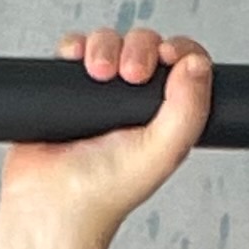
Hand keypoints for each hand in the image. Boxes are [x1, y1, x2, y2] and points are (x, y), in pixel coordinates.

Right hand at [0, 22, 214, 245]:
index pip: (181, 64)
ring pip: (108, 42)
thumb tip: (197, 63)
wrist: (50, 206)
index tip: (167, 58)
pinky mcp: (63, 90)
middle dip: (138, 48)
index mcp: (162, 117)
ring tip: (97, 72)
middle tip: (130, 73)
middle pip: (143, 45)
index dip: (178, 51)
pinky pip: (71, 50)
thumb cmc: (102, 194)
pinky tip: (73, 61)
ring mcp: (96, 95)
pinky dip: (73, 47)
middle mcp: (131, 103)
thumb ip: (188, 111)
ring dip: (104, 45)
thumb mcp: (162, 154)